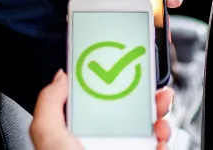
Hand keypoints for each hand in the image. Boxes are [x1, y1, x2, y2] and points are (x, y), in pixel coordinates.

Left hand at [29, 70, 174, 149]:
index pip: (94, 102)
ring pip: (148, 129)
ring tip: (159, 114)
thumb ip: (49, 102)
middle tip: (151, 88)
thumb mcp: (47, 134)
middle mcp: (102, 144)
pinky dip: (165, 138)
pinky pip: (159, 147)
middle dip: (142, 97)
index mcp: (77, 134)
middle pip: (127, 112)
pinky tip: (161, 134)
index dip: (107, 84)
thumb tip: (60, 77)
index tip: (118, 69)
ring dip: (159, 116)